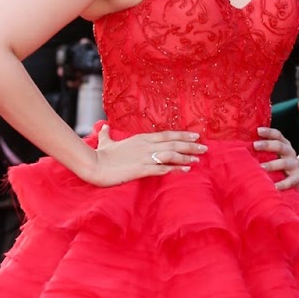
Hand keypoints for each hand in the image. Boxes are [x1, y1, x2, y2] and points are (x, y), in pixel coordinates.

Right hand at [89, 124, 205, 186]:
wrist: (93, 165)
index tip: (195, 135)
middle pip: (173, 143)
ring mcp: (145, 157)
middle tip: (205, 147)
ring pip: (171, 154)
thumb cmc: (99, 154)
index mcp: (141, 138)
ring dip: (186, 157)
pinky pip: (163, 168)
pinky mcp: (142, 169)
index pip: (167, 135)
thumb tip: (103, 127)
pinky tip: (186, 170)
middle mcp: (146, 145)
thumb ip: (106, 134)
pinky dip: (176, 168)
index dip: (182, 135)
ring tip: (198, 159)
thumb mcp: (105, 141)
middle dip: (191, 145)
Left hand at [253, 126, 298, 190]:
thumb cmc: (281, 163)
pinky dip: (283, 184)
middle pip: (280, 146)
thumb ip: (264, 151)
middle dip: (268, 145)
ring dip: (273, 164)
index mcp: (284, 145)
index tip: (258, 130)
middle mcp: (290, 153)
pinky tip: (274, 187)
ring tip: (261, 167)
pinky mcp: (298, 177)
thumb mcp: (276, 154)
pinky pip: (291, 180)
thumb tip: (241, 148)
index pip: (277, 135)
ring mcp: (294, 165)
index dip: (268, 132)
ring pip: (285, 163)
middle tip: (255, 145)